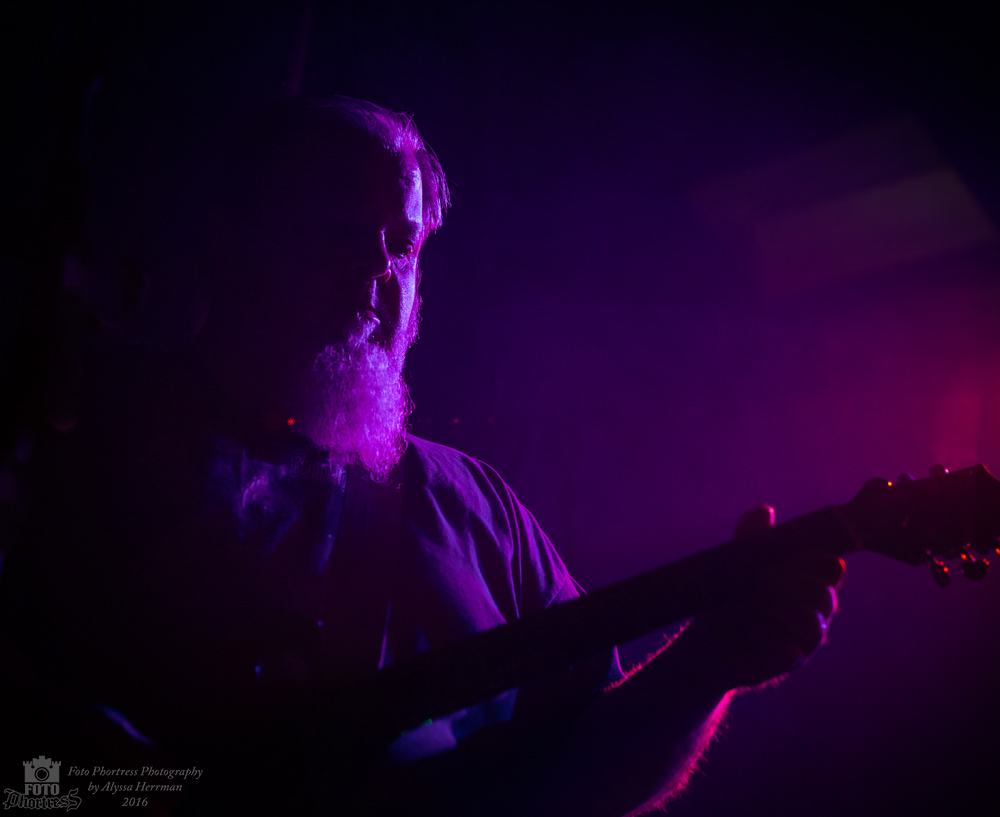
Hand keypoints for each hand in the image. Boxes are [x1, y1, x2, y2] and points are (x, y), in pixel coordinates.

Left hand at [679, 504, 844, 692]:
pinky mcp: (789, 661)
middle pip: (824, 594)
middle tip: (759, 576)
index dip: (814, 559)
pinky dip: (766, 633)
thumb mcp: (735, 563)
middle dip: (789, 581)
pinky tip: (748, 625)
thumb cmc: (728, 598)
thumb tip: (764, 510)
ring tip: (752, 601)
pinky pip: (790, 648)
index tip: (785, 555)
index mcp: (807, 580)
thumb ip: (751, 537)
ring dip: (778, 606)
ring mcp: (805, 638)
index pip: (832, 567)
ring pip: (812, 622)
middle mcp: (815, 610)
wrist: (706, 640)